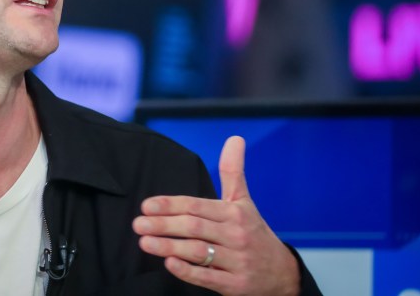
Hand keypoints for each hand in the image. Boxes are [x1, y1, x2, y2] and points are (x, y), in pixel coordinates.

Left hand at [132, 136, 299, 295]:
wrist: (282, 274)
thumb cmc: (254, 233)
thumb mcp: (244, 201)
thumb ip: (233, 171)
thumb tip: (235, 139)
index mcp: (234, 213)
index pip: (197, 206)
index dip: (170, 205)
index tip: (147, 206)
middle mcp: (236, 235)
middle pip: (194, 227)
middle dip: (164, 225)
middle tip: (138, 224)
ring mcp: (236, 261)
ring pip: (199, 252)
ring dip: (169, 247)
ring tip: (145, 242)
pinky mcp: (235, 284)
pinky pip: (208, 278)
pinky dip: (188, 271)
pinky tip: (169, 264)